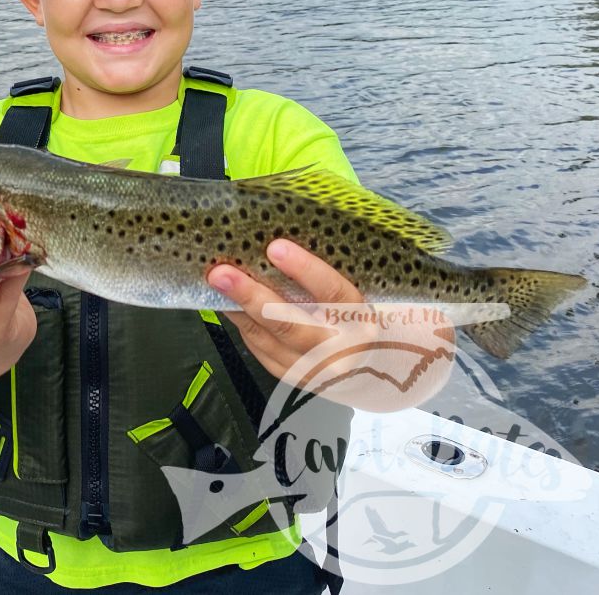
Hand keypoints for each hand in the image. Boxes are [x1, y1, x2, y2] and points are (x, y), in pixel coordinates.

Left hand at [207, 239, 453, 410]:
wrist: (385, 372)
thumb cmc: (378, 314)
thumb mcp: (379, 291)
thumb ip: (350, 265)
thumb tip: (303, 221)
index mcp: (368, 323)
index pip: (336, 295)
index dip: (307, 271)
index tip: (276, 246)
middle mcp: (341, 353)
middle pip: (292, 325)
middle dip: (254, 296)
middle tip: (222, 271)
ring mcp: (313, 370)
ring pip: (269, 339)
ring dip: (237, 308)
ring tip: (213, 280)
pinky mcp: (291, 378)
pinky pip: (260, 349)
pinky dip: (240, 323)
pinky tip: (222, 301)